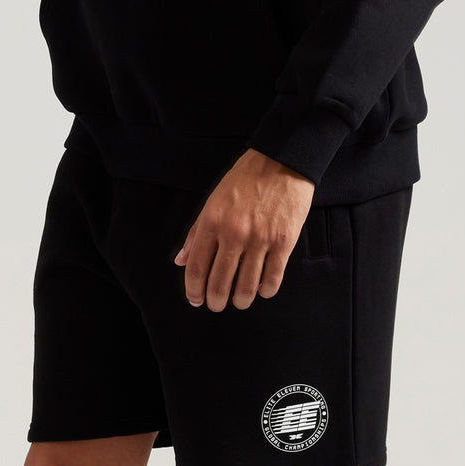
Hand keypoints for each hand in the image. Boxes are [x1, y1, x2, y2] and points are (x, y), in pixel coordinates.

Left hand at [174, 149, 314, 311]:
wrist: (281, 161)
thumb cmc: (245, 179)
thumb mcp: (213, 200)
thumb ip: (195, 232)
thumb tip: (181, 261)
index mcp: (212, 221)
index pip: (196, 268)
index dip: (193, 291)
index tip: (196, 299)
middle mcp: (233, 233)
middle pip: (219, 283)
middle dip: (215, 301)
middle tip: (216, 304)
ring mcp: (260, 239)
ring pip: (246, 287)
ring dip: (240, 300)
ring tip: (239, 300)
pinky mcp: (283, 242)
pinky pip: (272, 279)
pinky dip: (265, 291)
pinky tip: (262, 289)